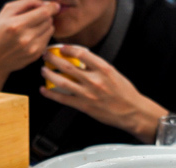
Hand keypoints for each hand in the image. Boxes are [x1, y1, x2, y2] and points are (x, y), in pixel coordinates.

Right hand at [0, 0, 59, 89]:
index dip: (51, 7)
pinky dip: (43, 35)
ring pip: (50, 29)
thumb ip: (24, 3)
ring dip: (46, 24)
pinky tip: (33, 35)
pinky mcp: (36, 55)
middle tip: (38, 15)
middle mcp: (26, 38)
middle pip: (48, 20)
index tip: (54, 5)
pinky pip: (47, 39)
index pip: (44, 12)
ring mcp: (32, 48)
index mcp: (17, 25)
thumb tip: (43, 2)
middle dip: (46, 15)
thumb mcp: (5, 13)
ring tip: (34, 25)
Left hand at [39, 45, 164, 141]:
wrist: (132, 112)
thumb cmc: (125, 93)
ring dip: (49, 74)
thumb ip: (98, 66)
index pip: (82, 53)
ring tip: (44, 70)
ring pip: (62, 81)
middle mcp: (94, 80)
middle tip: (46, 55)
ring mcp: (88, 93)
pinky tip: (44, 90)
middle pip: (68, 66)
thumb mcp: (114, 73)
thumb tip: (83, 59)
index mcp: (104, 68)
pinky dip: (51, 94)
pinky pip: (63, 99)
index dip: (68, 48)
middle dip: (53, 59)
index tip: (62, 48)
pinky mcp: (83, 106)